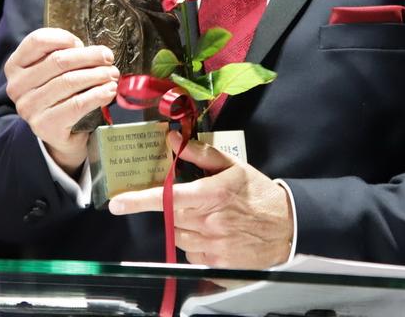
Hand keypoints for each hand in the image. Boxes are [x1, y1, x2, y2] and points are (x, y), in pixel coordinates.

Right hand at [4, 27, 118, 175]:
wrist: (58, 134)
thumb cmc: (59, 95)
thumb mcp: (54, 71)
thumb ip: (66, 56)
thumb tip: (97, 52)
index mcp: (15, 66)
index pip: (37, 40)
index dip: (64, 38)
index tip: (83, 43)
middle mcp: (17, 87)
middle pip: (58, 61)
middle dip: (89, 57)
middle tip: (108, 58)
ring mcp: (29, 108)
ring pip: (68, 81)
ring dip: (96, 75)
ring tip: (112, 75)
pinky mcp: (45, 126)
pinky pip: (76, 105)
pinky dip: (97, 95)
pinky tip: (109, 91)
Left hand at [108, 132, 292, 267]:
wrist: (287, 227)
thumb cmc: (258, 194)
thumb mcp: (233, 166)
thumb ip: (200, 153)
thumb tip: (174, 139)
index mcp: (212, 195)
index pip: (168, 197)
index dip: (139, 200)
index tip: (117, 202)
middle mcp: (209, 222)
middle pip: (170, 216)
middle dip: (173, 207)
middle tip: (194, 201)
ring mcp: (212, 246)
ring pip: (178, 235)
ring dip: (184, 225)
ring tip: (207, 217)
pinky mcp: (216, 264)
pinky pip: (190, 253)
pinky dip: (194, 243)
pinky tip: (213, 235)